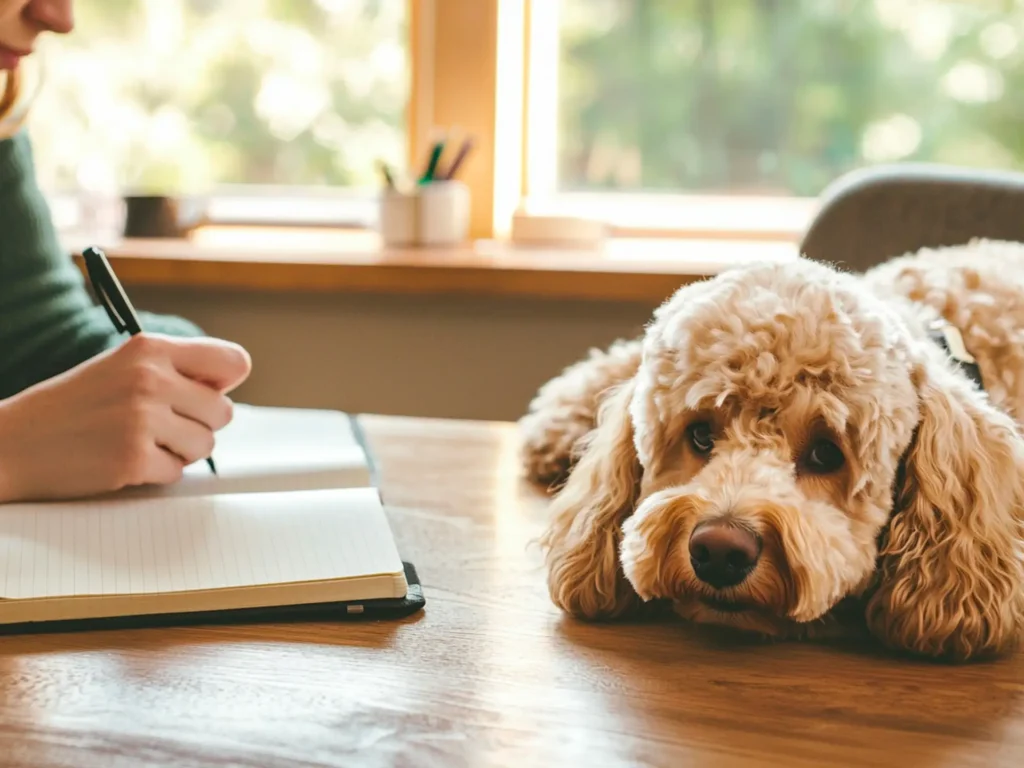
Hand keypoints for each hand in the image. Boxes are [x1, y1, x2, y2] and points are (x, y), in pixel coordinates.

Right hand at [0, 333, 251, 501]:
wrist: (12, 442)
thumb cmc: (73, 405)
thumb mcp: (122, 367)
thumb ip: (176, 370)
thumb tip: (231, 384)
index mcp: (150, 348)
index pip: (234, 361)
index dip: (224, 383)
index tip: (205, 392)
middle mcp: (150, 378)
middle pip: (223, 412)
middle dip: (197, 425)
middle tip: (157, 425)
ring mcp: (142, 419)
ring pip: (205, 445)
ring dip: (178, 451)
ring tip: (136, 440)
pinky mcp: (133, 458)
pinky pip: (176, 472)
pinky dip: (154, 473)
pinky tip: (120, 459)